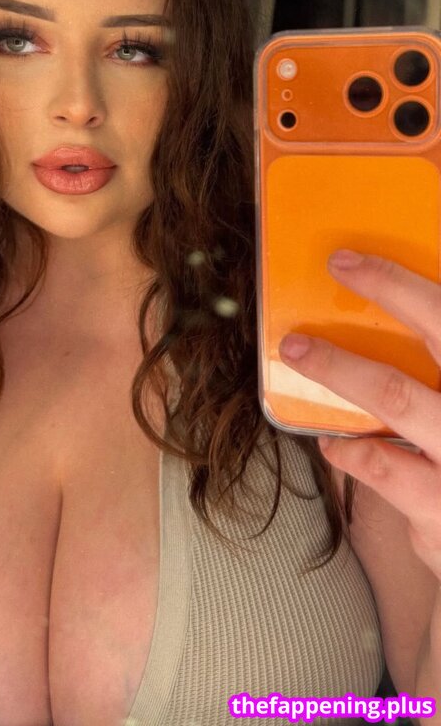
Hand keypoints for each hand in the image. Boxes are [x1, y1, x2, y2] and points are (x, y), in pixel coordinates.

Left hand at [278, 248, 440, 582]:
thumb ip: (431, 361)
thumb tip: (392, 311)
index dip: (400, 281)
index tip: (351, 260)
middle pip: (440, 328)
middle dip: (388, 290)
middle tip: (337, 267)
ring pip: (396, 394)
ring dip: (339, 367)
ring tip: (299, 350)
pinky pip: (380, 466)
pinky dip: (348, 449)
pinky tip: (331, 441)